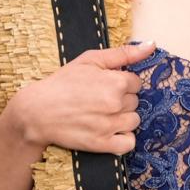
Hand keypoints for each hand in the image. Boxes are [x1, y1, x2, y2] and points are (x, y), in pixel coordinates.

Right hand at [9, 40, 155, 154]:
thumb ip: (124, 53)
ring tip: (103, 114)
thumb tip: (152, 45)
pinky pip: (129, 143)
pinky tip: (110, 130)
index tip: (106, 85)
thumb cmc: (62, 83)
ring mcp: (110, 125)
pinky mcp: (103, 144)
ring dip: (123, 118)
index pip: (136, 83)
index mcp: (116, 82)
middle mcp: (116, 104)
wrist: (36, 111)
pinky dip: (123, 138)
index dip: (122, 83)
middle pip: (136, 102)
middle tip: (100, 99)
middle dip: (122, 100)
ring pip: (134, 121)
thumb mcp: (90, 60)